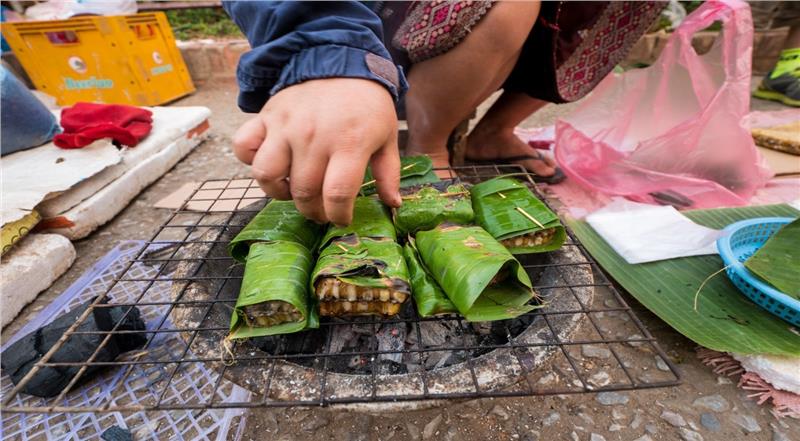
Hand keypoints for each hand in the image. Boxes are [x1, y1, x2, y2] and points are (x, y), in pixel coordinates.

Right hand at [232, 78, 401, 224]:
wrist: (341, 61)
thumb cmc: (367, 105)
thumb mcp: (387, 137)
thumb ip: (389, 173)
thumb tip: (393, 204)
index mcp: (349, 143)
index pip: (337, 195)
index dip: (339, 215)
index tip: (342, 218)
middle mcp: (314, 137)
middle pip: (303, 192)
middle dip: (313, 211)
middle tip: (321, 209)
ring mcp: (286, 126)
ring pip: (266, 176)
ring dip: (278, 192)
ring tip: (293, 190)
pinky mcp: (266, 116)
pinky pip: (244, 146)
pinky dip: (249, 160)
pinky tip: (271, 162)